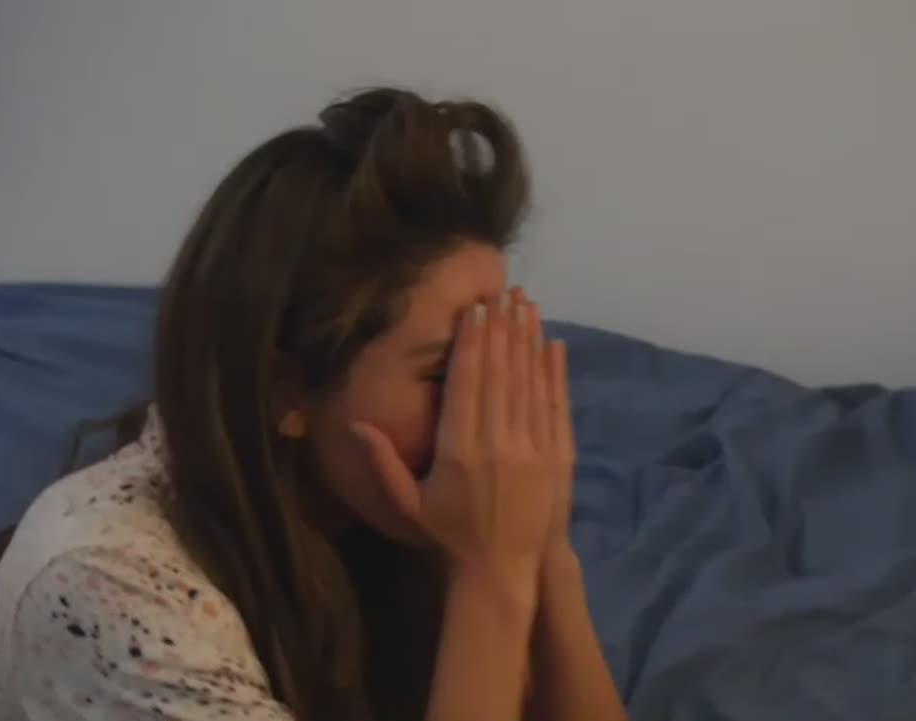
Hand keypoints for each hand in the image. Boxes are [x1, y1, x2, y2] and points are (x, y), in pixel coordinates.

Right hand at [352, 291, 569, 585]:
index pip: (468, 382)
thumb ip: (384, 462)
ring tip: (527, 304)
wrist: (504, 570)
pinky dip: (555, 374)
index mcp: (459, 449)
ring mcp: (532, 448)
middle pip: (501, 373)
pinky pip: (556, 406)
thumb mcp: (408, 503)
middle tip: (504, 292)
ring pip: (530, 383)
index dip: (473, 342)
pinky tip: (554, 345)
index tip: (476, 308)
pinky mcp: (558, 457)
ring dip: (529, 340)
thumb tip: (357, 422)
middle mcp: (498, 442)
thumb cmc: (451, 535)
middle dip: (503, 328)